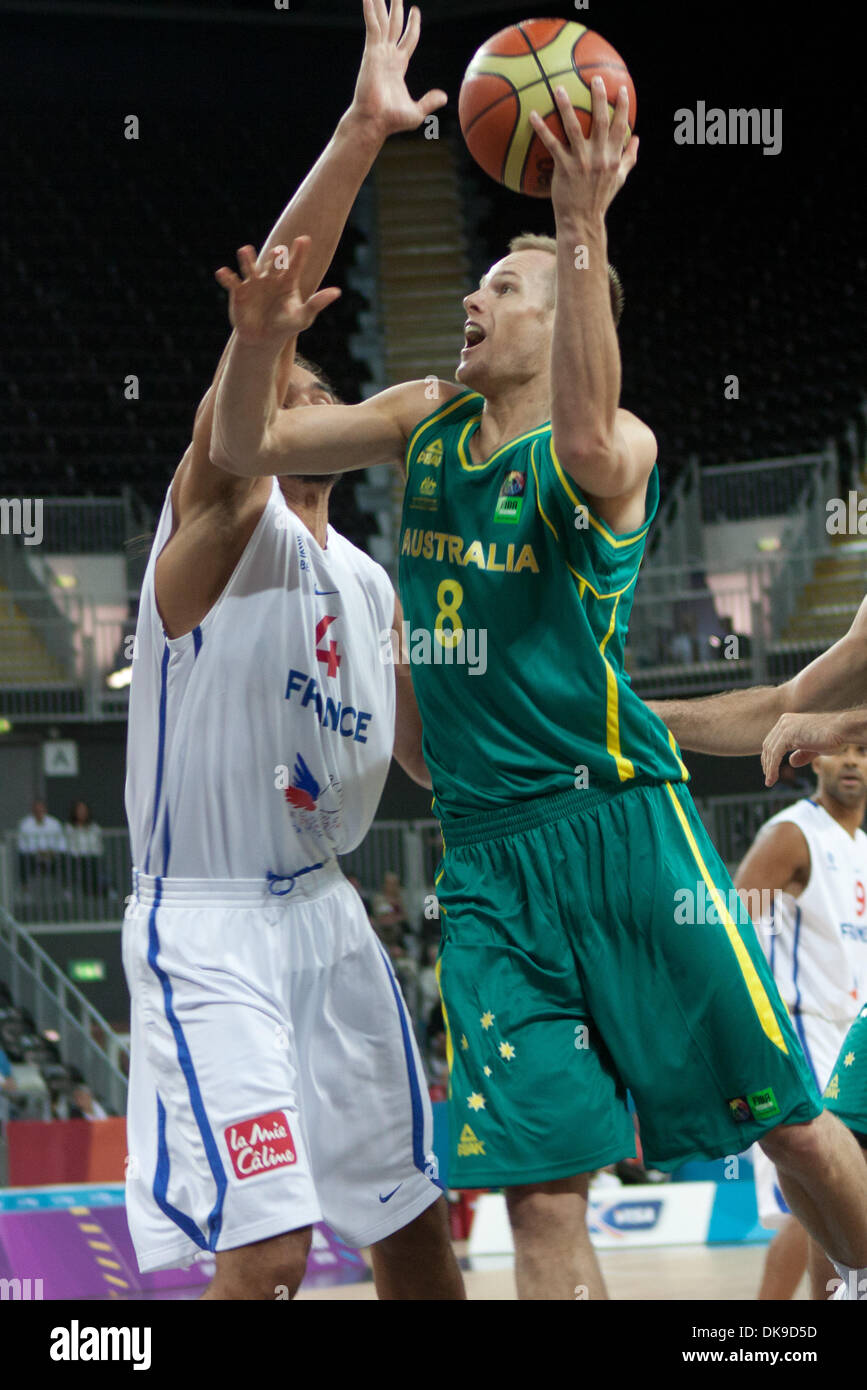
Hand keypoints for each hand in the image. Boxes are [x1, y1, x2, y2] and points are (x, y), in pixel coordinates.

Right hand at [214, 237, 340, 345]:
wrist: (263, 339)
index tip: (304, 239)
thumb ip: (317, 303)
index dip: (299, 252)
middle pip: (273, 264)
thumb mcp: (303, 317)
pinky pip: (231, 283)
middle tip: (279, 252)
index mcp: (287, 281)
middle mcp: (270, 277)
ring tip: (245, 250)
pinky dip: (226, 277)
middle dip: (275, 258)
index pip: (294, 264)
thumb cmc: (285, 325)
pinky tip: (222, 272)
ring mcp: (253, 283)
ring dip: (247, 259)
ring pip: (250, 267)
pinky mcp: (238, 292)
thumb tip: (337, 291)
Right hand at [350, 0, 446, 137]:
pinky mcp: (371, 53)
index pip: (407, 39)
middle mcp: (387, 56)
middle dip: (396, 8)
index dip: (412, 25)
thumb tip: (444, 97)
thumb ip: (429, 101)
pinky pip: (373, 27)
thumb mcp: (417, 112)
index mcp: (398, 66)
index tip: (415, 10)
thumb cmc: (392, 121)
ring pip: (382, 22)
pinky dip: (370, 11)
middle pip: (394, 25)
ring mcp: (378, 53)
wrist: (375, 121)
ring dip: (381, 4)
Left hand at [529, 77, 637, 223]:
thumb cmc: (599, 199)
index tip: (621, 89)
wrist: (582, 221)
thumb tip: (638, 138)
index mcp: (613, 158)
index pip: (622, 127)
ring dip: (567, 107)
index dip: (623, 107)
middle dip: (599, 98)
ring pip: (574, 129)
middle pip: (602, 122)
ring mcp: (581, 162)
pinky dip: (542, 129)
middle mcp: (600, 157)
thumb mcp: (619, 180)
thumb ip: (629, 158)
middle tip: (595, 79)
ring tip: (559, 88)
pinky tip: (533, 115)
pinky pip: (552, 145)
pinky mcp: (564, 169)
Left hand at [761, 711, 847, 785]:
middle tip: (768, 778)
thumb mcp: (814, 748)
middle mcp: (784, 722)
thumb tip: (791, 763)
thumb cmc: (833, 738)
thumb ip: (802, 753)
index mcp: (788, 722)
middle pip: (768, 745)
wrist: (843, 730)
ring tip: (770, 782)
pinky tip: (772, 778)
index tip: (769, 770)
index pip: (772, 741)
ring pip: (770, 751)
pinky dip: (772, 768)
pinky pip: (775, 755)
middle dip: (766, 763)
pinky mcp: (788, 734)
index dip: (769, 757)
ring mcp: (785, 726)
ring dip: (769, 769)